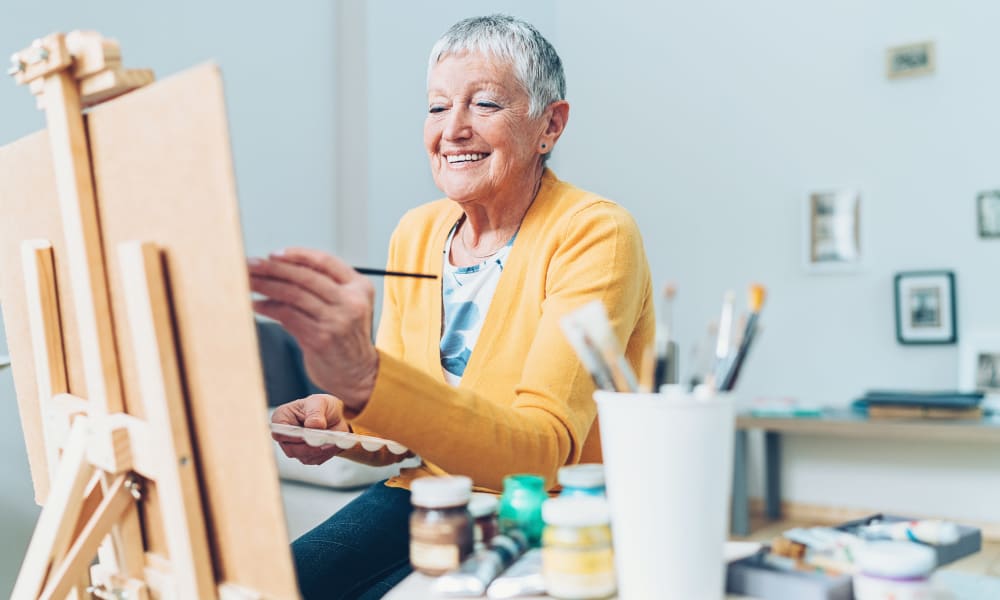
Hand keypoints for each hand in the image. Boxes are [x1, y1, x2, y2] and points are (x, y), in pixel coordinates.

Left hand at [248, 248, 378, 411]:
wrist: (358, 374)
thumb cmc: (345, 337)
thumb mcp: (345, 306)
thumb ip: (322, 287)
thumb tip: (277, 268)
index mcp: (359, 287)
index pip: (325, 261)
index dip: (297, 255)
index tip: (272, 255)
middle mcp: (351, 301)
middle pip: (306, 276)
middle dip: (274, 268)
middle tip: (250, 264)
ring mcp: (337, 320)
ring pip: (294, 294)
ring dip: (266, 286)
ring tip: (248, 282)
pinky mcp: (321, 338)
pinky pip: (288, 316)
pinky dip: (269, 308)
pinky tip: (257, 305)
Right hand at [271, 394, 349, 464]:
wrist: (333, 415)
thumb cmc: (321, 406)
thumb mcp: (319, 402)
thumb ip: (315, 413)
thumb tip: (313, 426)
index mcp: (281, 418)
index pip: (279, 433)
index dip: (291, 437)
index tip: (306, 436)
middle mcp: (285, 436)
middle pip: (292, 449)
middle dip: (310, 447)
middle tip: (324, 441)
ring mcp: (295, 448)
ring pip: (305, 457)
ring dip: (321, 451)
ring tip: (333, 441)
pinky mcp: (307, 456)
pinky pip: (316, 460)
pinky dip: (327, 453)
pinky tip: (334, 444)